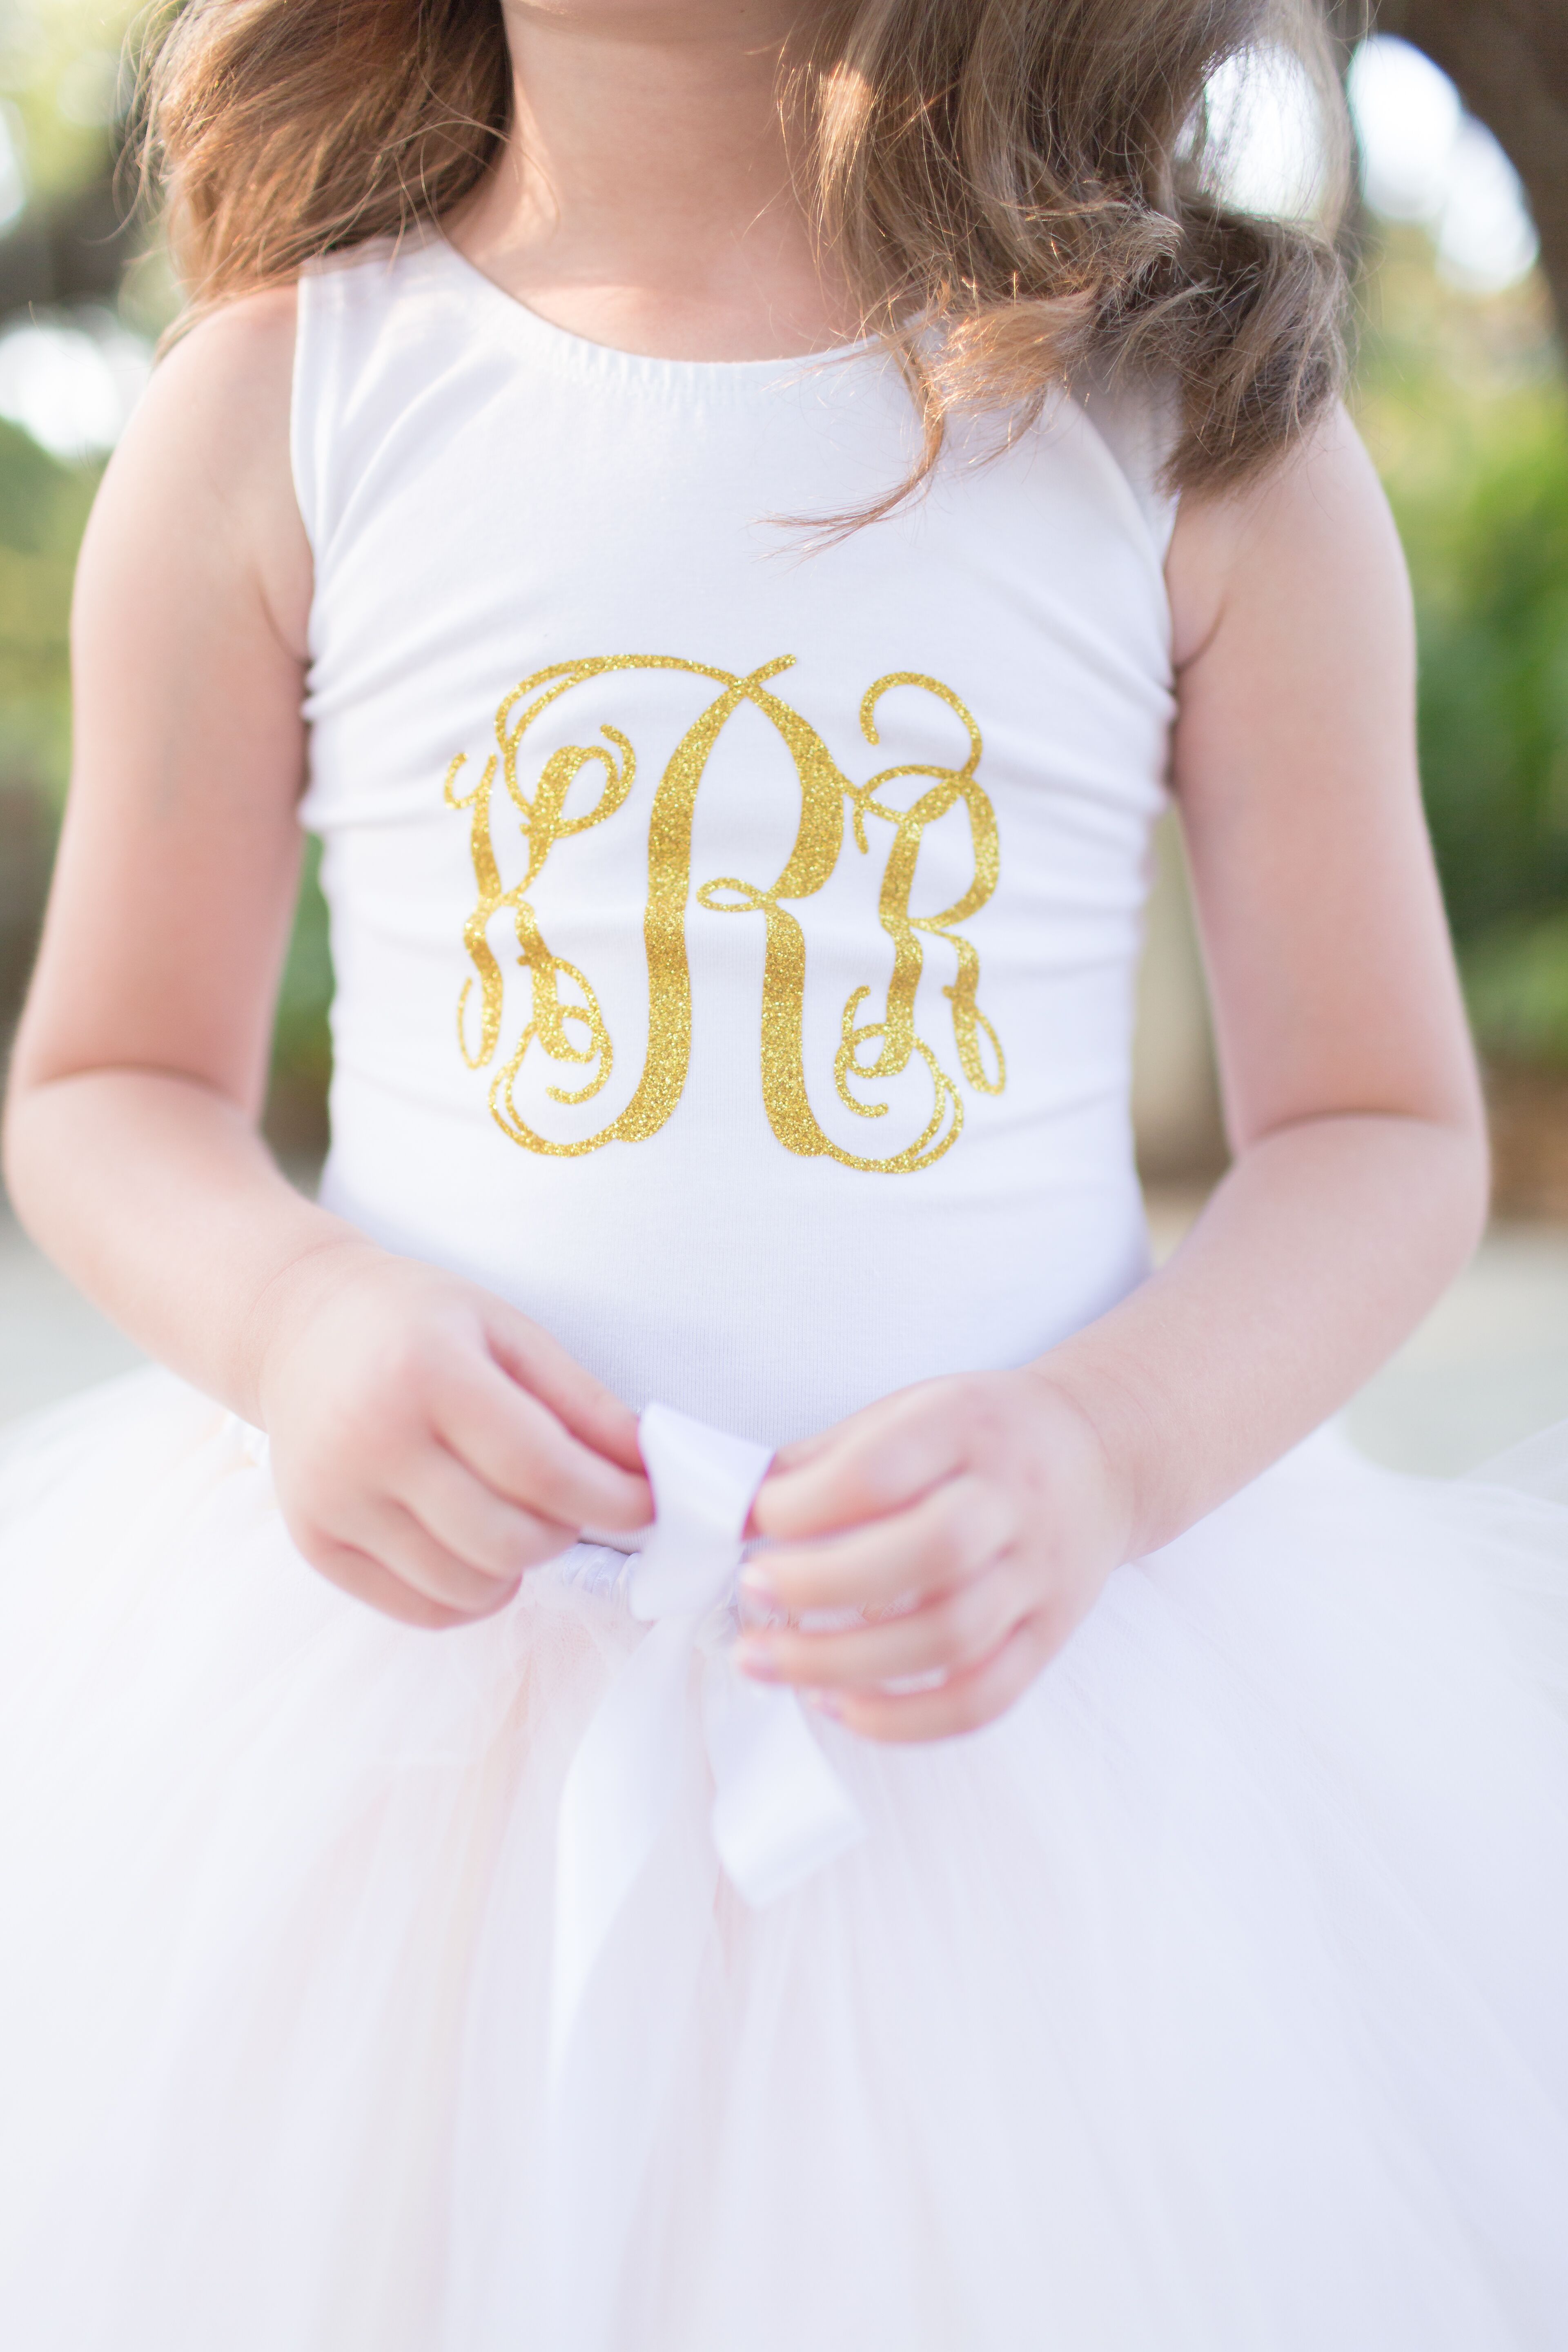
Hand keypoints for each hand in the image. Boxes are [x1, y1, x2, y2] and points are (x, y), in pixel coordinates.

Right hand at [256, 1243, 651, 1628]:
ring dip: (518, 1566)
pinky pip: (419, 1609)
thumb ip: (582, 1401)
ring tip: (514, 1514)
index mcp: (426, 1373)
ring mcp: (334, 1499)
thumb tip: (649, 1466)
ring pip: (467, 1586)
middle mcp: (370, 1440)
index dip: (613, 1499)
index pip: (543, 1470)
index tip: (647, 1503)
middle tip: (570, 1500)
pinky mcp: (314, 1542)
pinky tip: (474, 1546)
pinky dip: (470, 1594)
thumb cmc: (417, 1322)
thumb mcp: (507, 1330)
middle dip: (566, 1531)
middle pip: (508, 1539)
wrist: (296, 1326)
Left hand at [740, 1371, 1131, 1741]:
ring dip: (845, 1663)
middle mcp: (1013, 1501)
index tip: (751, 1521)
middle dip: (822, 1584)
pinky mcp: (1047, 1638)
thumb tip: (734, 1505)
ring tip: (766, 1662)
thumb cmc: (981, 1434)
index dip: (807, 1503)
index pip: (884, 1469)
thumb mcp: (909, 1409)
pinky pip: (984, 1698)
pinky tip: (839, 1707)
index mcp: (967, 1427)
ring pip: (951, 1637)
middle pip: (929, 1555)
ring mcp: (1037, 1576)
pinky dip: (907, 1720)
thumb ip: (825, 1456)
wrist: (1100, 1456)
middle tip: (750, 1592)